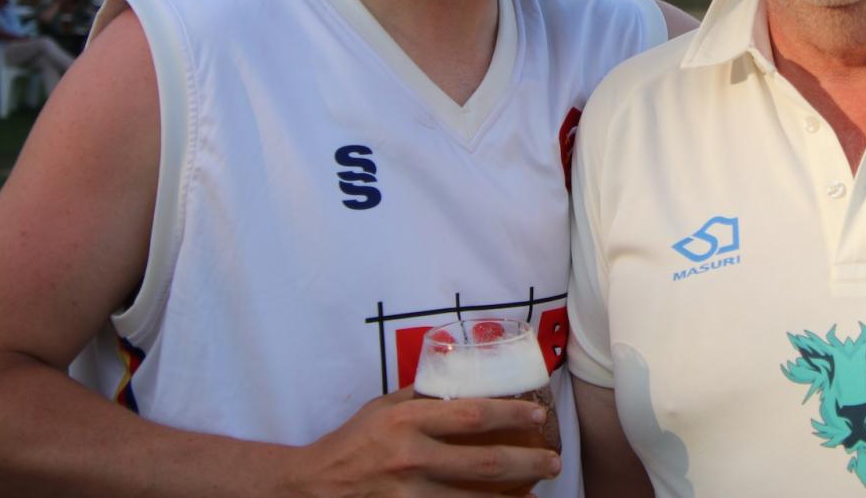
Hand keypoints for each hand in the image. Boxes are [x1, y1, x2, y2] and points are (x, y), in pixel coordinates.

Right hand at [291, 387, 560, 495]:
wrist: (311, 485)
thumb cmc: (353, 441)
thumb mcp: (383, 407)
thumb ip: (422, 397)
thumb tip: (464, 379)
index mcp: (406, 419)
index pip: (469, 414)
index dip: (509, 413)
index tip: (538, 414)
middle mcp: (410, 456)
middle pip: (482, 462)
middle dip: (526, 463)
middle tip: (555, 462)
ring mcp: (406, 493)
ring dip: (512, 497)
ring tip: (539, 490)